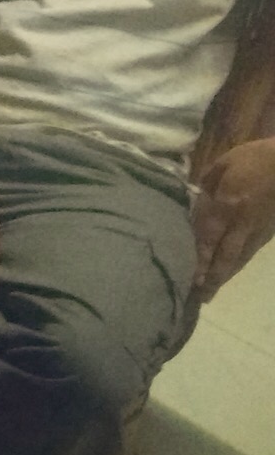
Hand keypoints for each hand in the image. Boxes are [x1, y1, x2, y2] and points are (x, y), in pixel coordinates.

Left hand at [193, 137, 274, 297]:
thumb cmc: (255, 157)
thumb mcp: (222, 164)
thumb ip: (206, 186)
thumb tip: (192, 203)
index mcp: (229, 204)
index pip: (208, 236)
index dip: (198, 258)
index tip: (187, 275)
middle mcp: (243, 223)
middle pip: (225, 256)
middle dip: (211, 277)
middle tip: (197, 297)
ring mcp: (259, 230)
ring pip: (239, 259)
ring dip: (223, 276)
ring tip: (209, 292)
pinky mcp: (268, 232)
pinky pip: (249, 253)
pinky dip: (236, 265)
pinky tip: (227, 273)